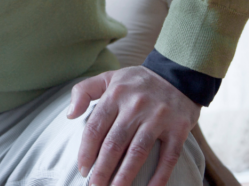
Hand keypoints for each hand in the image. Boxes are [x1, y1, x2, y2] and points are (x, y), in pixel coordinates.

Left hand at [67, 66, 199, 185]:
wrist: (179, 73)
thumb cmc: (138, 81)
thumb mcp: (109, 77)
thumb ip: (84, 91)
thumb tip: (69, 114)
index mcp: (116, 95)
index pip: (96, 127)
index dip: (87, 151)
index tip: (82, 169)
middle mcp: (136, 106)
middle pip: (114, 143)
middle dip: (102, 169)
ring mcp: (159, 118)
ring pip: (138, 152)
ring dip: (124, 176)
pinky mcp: (178, 128)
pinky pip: (168, 157)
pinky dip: (159, 176)